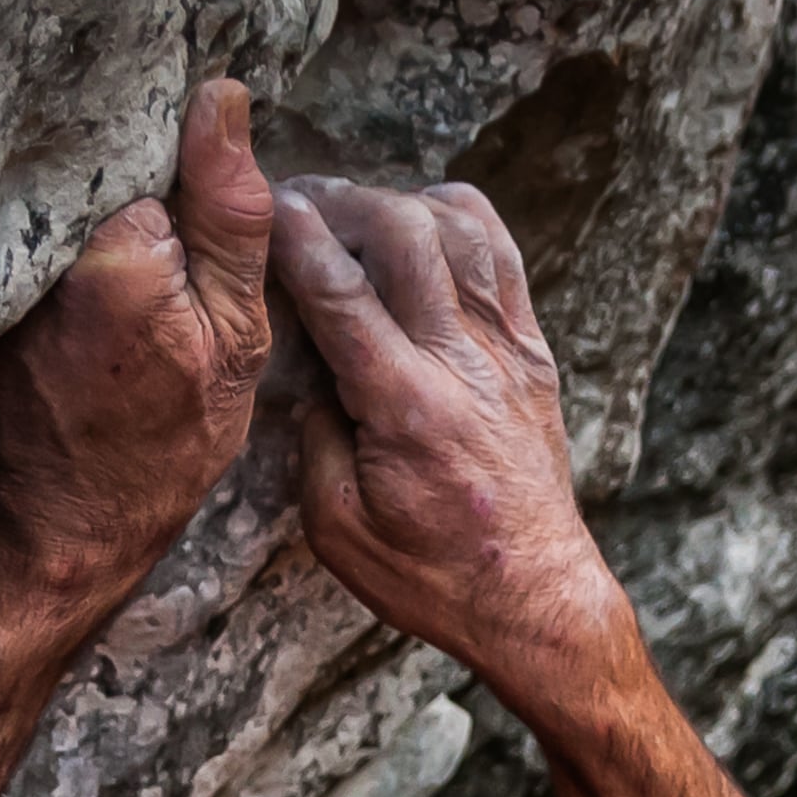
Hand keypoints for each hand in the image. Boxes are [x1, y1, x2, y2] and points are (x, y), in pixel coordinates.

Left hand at [0, 79, 277, 617]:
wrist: (49, 531)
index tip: (186, 220)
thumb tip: (225, 96)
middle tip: (148, 257)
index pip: (150, 138)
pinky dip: (38, 240)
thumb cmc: (156, 450)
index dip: (176, 164)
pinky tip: (60, 300)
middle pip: (90, 157)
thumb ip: (231, 218)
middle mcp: (40, 237)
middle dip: (122, 179)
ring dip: (76, 208)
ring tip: (101, 281)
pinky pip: (11, 226)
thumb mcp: (234, 342)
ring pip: (49, 191)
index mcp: (118, 247)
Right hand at [273, 178, 637, 704]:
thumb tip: (305, 366)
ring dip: (397, 203)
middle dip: (341, 201)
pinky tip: (421, 221)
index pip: (342, 292)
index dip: (297, 236)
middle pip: (403, 234)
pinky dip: (457, 219)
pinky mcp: (534, 351)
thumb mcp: (338, 527)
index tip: (262, 202)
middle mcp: (464, 364)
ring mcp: (509, 350)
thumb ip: (314, 435)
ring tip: (353, 212)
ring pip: (458, 228)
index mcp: (407, 408)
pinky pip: (501, 253)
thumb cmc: (431, 575)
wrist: (534, 596)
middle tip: (298, 203)